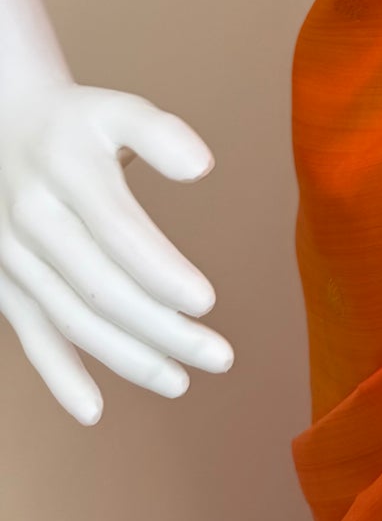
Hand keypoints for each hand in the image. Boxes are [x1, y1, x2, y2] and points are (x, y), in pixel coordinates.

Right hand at [0, 79, 233, 423]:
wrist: (0, 126)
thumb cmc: (78, 123)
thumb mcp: (118, 110)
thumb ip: (161, 134)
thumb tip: (203, 167)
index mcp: (67, 174)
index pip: (120, 235)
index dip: (162, 273)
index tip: (207, 303)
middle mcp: (33, 220)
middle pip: (104, 289)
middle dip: (165, 330)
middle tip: (221, 357)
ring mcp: (12, 257)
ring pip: (74, 321)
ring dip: (129, 358)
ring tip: (183, 382)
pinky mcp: (3, 283)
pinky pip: (31, 336)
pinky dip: (58, 376)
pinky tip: (94, 411)